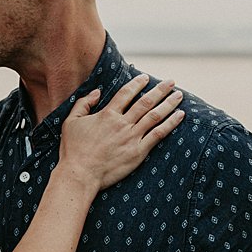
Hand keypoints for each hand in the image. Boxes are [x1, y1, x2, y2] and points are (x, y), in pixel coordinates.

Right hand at [59, 74, 183, 190]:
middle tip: (171, 82)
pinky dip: (170, 124)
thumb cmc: (73, 150)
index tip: (145, 77)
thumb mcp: (71, 122)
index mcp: (107, 115)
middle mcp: (122, 123)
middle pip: (146, 102)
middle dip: (160, 90)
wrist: (80, 174)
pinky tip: (180, 116)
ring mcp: (132, 137)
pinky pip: (158, 134)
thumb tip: (97, 92)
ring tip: (179, 95)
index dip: (137, 83)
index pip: (126, 93)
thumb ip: (84, 104)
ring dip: (169, 104)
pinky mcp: (138, 152)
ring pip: (155, 116)